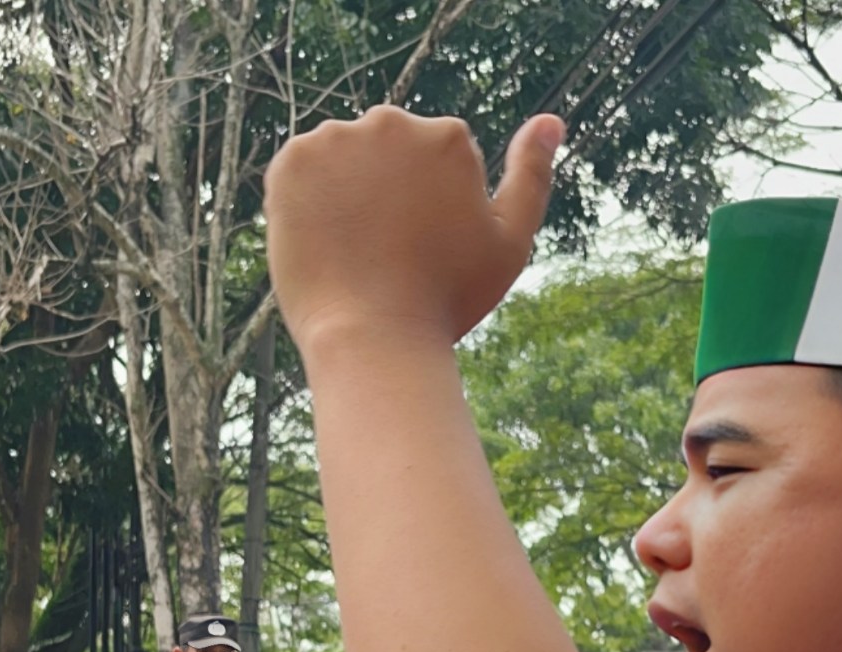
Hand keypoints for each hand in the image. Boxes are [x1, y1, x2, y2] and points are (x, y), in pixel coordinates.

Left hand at [265, 108, 562, 351]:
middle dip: (383, 193)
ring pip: (339, 161)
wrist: (374, 339)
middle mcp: (392, 123)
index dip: (424, 212)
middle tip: (385, 254)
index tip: (421, 251)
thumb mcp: (510, 243)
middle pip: (383, 153)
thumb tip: (550, 121)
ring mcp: (337, 140)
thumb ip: (533, 176)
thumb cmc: (448, 302)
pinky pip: (298, 173)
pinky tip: (323, 243)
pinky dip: (305, 203)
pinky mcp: (291, 162)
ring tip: (353, 251)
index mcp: (447, 137)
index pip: (429, 163)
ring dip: (343, 194)